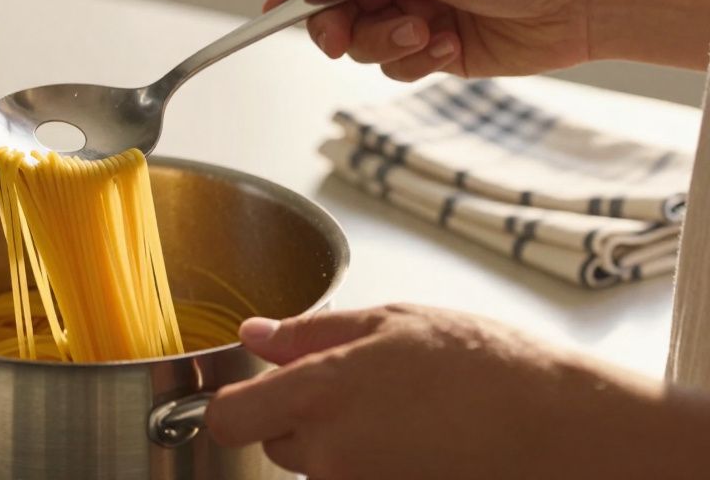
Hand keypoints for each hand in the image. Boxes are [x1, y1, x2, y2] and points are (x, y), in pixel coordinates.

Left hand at [205, 304, 707, 479]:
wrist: (561, 431)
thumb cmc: (487, 368)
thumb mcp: (393, 323)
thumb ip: (310, 333)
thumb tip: (255, 335)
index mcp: (320, 393)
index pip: (228, 418)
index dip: (231, 403)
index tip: (247, 391)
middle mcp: (330, 452)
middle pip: (272, 442)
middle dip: (297, 417)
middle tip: (355, 390)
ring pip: (315, 466)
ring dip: (336, 442)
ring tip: (398, 413)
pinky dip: (370, 464)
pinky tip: (413, 442)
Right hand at [266, 0, 604, 80]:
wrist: (581, 3)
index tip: (272, 11)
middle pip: (339, 10)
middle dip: (340, 26)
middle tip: (339, 39)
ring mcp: (418, 13)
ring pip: (365, 43)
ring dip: (388, 42)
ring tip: (429, 32)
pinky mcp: (437, 49)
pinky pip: (397, 65)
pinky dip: (416, 60)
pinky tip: (450, 44)